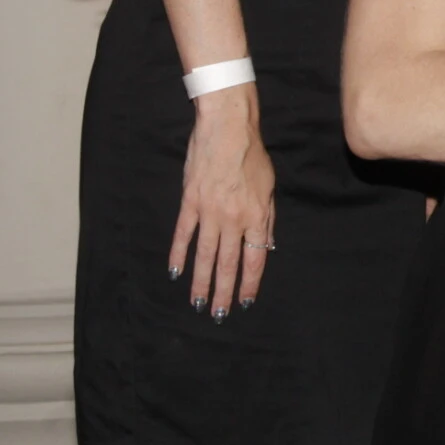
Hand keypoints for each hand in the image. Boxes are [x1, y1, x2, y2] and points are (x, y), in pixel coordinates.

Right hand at [170, 85, 276, 319]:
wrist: (228, 130)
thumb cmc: (252, 156)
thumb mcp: (268, 189)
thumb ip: (265, 218)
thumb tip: (264, 245)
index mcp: (256, 216)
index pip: (254, 259)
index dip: (250, 283)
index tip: (245, 302)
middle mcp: (233, 219)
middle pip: (229, 263)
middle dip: (225, 291)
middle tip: (219, 314)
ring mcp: (209, 212)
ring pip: (205, 254)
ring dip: (201, 281)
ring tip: (198, 302)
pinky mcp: (190, 202)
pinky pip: (183, 234)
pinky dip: (179, 254)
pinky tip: (175, 272)